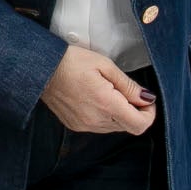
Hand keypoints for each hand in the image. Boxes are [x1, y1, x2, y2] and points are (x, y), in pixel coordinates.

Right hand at [41, 44, 155, 134]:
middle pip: (128, 126)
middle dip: (135, 111)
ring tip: (109, 92)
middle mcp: (96, 120)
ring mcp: (85, 126)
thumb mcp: (106, 66)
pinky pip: (100, 127)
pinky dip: (105, 116)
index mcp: (106, 104)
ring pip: (115, 128)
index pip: (139, 125)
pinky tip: (96, 99)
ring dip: (120, 114)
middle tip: (127, 91)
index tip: (146, 100)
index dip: (149, 114)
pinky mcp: (76, 126)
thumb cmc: (72, 62)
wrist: (41, 69)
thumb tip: (147, 99)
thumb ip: (128, 86)